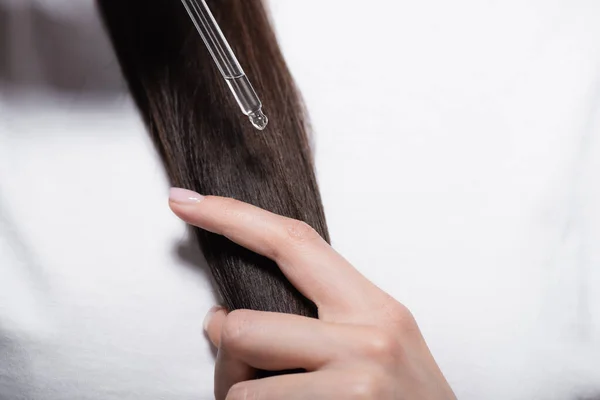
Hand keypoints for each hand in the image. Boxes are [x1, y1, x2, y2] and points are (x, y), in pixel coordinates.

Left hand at [169, 190, 455, 399]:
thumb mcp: (375, 346)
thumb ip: (314, 322)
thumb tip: (223, 317)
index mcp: (374, 307)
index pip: (292, 242)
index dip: (233, 217)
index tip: (187, 201)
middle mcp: (368, 337)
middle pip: (243, 325)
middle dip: (226, 354)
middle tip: (239, 370)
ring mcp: (355, 382)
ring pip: (241, 388)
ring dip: (240, 398)